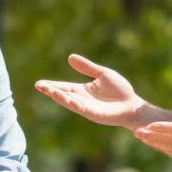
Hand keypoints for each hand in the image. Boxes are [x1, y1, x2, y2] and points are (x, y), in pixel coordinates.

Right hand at [34, 54, 149, 128]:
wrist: (133, 105)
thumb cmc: (120, 91)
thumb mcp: (102, 74)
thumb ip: (87, 67)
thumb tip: (70, 57)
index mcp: (83, 91)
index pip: (64, 87)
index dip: (52, 85)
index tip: (39, 84)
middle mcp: (82, 100)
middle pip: (63, 95)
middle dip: (51, 91)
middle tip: (39, 86)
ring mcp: (88, 108)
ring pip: (71, 102)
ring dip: (60, 97)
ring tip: (51, 91)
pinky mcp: (95, 114)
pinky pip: (83, 108)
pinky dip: (75, 104)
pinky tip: (69, 99)